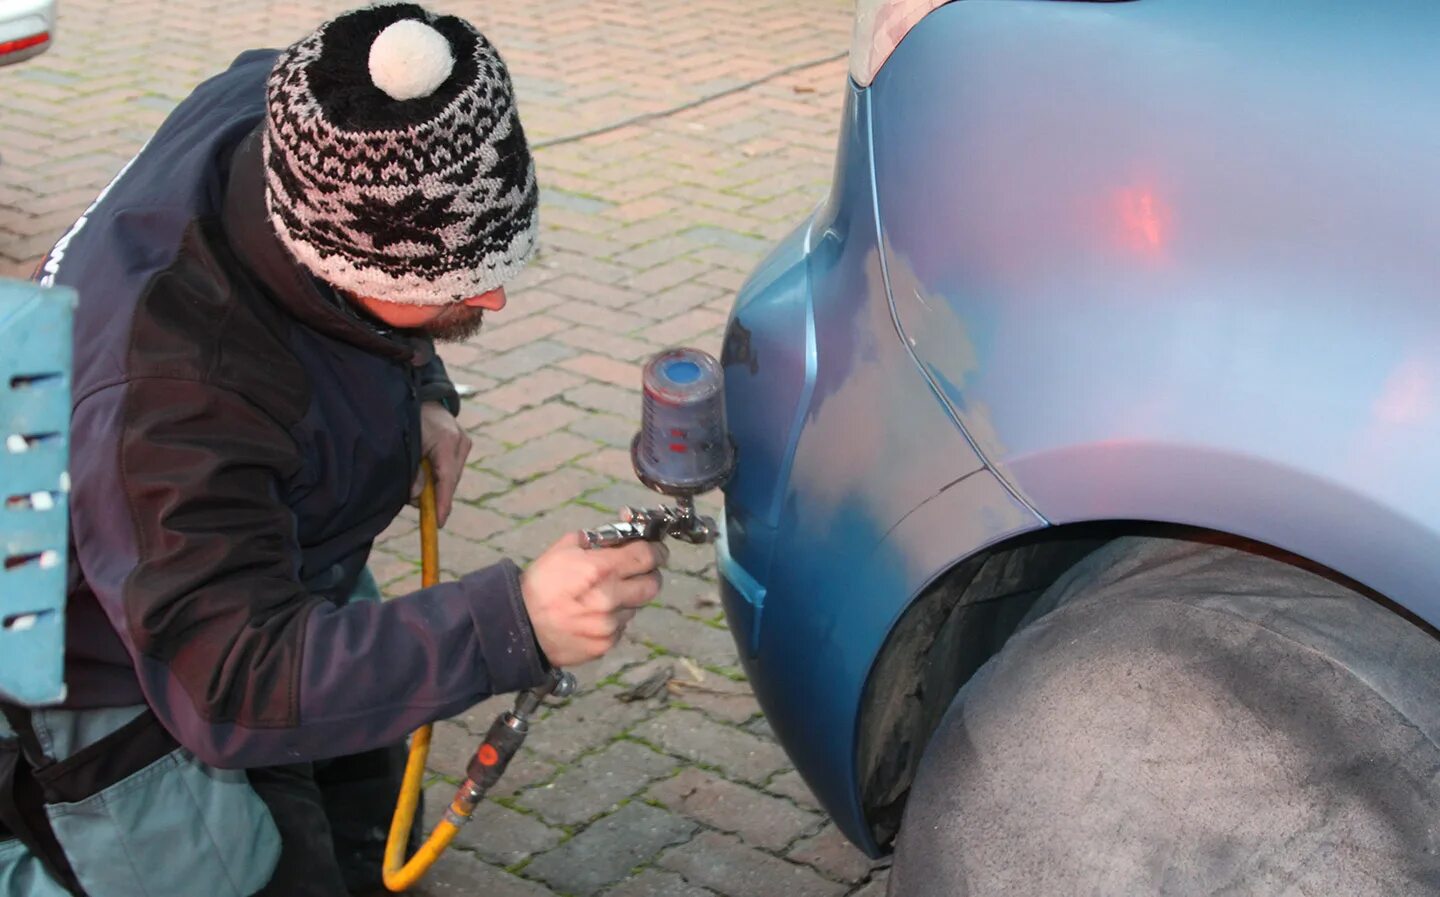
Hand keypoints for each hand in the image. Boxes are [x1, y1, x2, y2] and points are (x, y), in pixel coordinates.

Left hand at [413, 401, 470, 527]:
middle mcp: (460, 441)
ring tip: (418, 481)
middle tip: (418, 504)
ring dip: (436, 484)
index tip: (438, 522)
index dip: (442, 503)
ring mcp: (464, 442)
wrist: (421, 397)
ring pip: (451, 476)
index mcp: (446, 440)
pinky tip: (427, 472)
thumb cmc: (409, 420)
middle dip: (435, 496)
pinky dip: (439, 475)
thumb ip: (411, 472)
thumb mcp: (406, 446)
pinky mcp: (463, 444)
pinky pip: (451, 468)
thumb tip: (417, 497)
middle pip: (450, 480)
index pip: (446, 479)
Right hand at [520, 534, 667, 666]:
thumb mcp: (564, 548)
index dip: (655, 551)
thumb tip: (625, 533)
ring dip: (626, 599)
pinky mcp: (606, 644)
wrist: (520, 626)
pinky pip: (621, 627)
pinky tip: (592, 616)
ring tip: (601, 597)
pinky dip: (613, 620)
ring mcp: (609, 624)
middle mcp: (609, 598)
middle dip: (648, 575)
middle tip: (636, 572)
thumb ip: (597, 539)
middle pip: (653, 584)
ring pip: (636, 606)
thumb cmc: (541, 584)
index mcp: (600, 569)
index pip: (648, 556)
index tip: (655, 550)